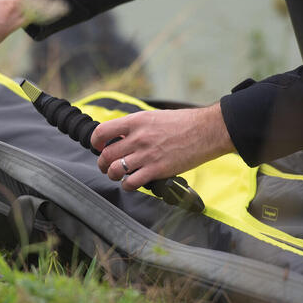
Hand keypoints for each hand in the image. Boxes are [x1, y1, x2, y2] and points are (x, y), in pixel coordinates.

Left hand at [91, 104, 234, 190]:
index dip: (96, 142)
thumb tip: (121, 135)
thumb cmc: (184, 122)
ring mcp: (146, 155)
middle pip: (106, 155)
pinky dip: (127, 185)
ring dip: (112, 175)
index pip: (102, 132)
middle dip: (102, 163)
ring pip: (115, 170)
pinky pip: (131, 182)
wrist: (207, 130)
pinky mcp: (157, 170)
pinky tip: (131, 183)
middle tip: (106, 165)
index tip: (99, 147)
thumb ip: (137, 126)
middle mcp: (138, 138)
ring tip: (117, 175)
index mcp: (136, 121)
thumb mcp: (154, 116)